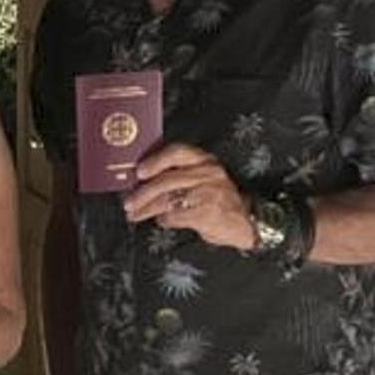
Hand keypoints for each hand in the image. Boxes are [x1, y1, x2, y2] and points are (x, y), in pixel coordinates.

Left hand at [123, 143, 256, 248]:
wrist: (245, 221)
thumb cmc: (218, 199)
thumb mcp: (203, 178)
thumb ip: (179, 175)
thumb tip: (143, 180)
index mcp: (204, 160)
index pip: (177, 152)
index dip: (155, 160)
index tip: (138, 171)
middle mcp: (208, 173)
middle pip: (167, 179)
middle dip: (143, 193)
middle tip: (129, 202)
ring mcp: (209, 192)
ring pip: (168, 198)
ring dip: (147, 208)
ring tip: (135, 214)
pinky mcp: (207, 212)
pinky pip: (176, 215)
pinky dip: (164, 220)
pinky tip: (160, 221)